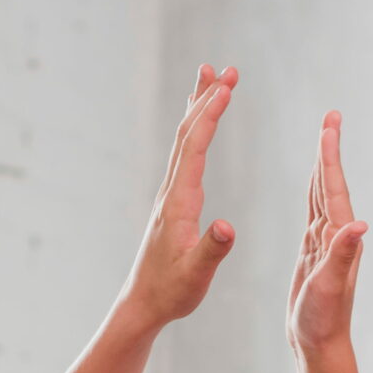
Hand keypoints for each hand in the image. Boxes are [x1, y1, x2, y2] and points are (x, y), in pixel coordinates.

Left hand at [122, 65, 237, 324]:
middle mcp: (171, 192)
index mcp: (179, 203)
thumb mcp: (196, 274)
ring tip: (210, 76)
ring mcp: (170, 195)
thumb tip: (227, 226)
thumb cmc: (171, 292)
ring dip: (198, 107)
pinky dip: (195, 131)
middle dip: (208, 99)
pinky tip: (200, 125)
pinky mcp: (173, 202)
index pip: (194, 149)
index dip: (210, 116)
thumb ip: (212, 250)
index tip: (227, 87)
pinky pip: (184, 155)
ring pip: (183, 140)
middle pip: (186, 133)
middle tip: (228, 69)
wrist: (144, 304)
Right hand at [288, 111, 366, 354]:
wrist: (320, 345)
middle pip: (330, 184)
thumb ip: (343, 254)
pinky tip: (312, 185)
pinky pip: (314, 214)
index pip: (334, 189)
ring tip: (323, 139)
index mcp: (340, 238)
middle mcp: (338, 236)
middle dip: (328, 150)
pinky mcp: (315, 254)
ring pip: (322, 196)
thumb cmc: (323, 320)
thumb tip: (360, 225)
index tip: (329, 124)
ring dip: (322, 167)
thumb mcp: (330, 286)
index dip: (329, 156)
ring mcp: (326, 244)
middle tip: (330, 117)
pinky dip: (312, 194)